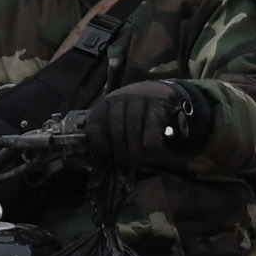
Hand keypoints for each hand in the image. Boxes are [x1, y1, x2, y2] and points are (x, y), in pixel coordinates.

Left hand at [83, 78, 217, 168]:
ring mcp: (139, 98)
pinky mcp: (158, 103)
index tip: (107, 156)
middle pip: (116, 129)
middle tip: (125, 164)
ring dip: (135, 150)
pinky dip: (150, 141)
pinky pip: (152, 126)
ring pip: (133, 128)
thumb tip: (109, 161)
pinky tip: (150, 150)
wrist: (160, 92)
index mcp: (105, 104)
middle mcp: (120, 98)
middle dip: (120, 152)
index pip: (95, 124)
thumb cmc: (136, 114)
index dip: (99, 144)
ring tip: (137, 161)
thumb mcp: (119, 120)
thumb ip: (112, 137)